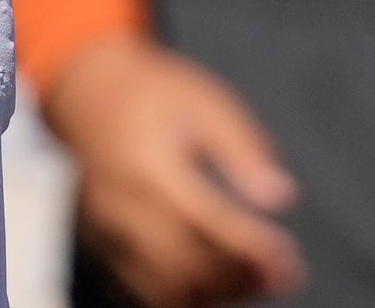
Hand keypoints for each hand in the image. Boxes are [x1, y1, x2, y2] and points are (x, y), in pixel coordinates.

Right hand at [44, 35, 302, 303]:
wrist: (85, 87)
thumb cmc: (151, 92)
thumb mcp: (205, 101)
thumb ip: (244, 148)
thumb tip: (280, 196)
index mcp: (153, 166)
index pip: (210, 223)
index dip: (254, 250)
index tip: (290, 262)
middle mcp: (124, 205)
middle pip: (184, 268)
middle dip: (238, 281)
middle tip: (280, 277)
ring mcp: (107, 228)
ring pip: (161, 289)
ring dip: (211, 294)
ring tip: (250, 280)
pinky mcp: (100, 241)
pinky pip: (139, 287)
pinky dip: (180, 293)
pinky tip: (211, 280)